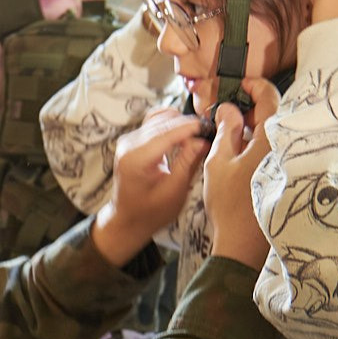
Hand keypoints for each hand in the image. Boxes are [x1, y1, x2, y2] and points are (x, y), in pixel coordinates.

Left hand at [90, 108, 210, 264]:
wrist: (128, 219)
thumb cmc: (150, 212)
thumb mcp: (173, 192)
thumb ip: (187, 163)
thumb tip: (203, 141)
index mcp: (136, 158)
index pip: (166, 133)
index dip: (190, 127)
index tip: (209, 126)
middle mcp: (129, 144)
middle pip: (163, 121)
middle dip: (187, 125)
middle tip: (208, 133)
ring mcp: (129, 140)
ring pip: (160, 118)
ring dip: (180, 124)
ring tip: (199, 136)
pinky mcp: (133, 140)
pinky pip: (154, 123)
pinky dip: (171, 125)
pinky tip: (184, 136)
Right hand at [205, 79, 277, 267]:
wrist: (243, 245)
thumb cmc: (228, 205)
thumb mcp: (219, 162)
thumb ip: (225, 131)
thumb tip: (228, 108)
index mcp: (270, 140)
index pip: (270, 97)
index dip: (255, 85)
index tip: (240, 85)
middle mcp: (285, 149)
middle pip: (275, 113)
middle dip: (252, 105)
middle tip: (229, 108)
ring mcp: (288, 163)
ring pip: (276, 132)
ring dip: (256, 125)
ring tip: (232, 128)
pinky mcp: (286, 177)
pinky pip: (276, 149)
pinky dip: (260, 142)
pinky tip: (242, 149)